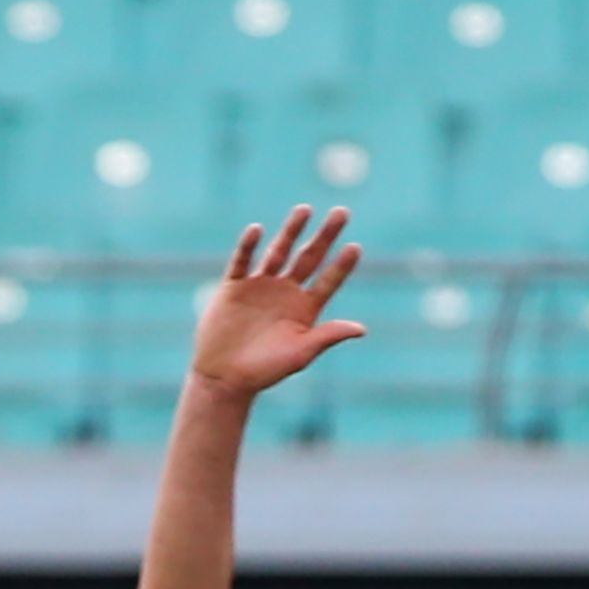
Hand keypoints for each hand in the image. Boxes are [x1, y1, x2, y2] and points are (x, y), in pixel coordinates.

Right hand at [190, 207, 366, 400]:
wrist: (226, 378)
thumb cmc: (266, 371)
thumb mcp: (301, 353)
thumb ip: (328, 336)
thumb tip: (362, 329)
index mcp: (305, 309)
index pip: (328, 281)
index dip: (342, 265)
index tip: (356, 246)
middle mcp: (286, 292)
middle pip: (309, 258)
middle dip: (325, 236)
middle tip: (342, 212)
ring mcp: (260, 286)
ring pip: (279, 252)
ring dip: (291, 231)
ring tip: (306, 210)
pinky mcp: (234, 287)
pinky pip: (242, 261)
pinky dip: (248, 246)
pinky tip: (257, 230)